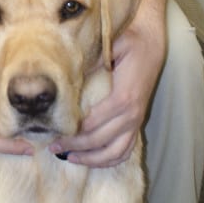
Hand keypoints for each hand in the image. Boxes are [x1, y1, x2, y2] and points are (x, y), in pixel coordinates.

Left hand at [50, 22, 163, 167]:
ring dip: (92, 159)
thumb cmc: (128, 43)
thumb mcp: (108, 47)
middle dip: (75, 147)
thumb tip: (65, 79)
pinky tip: (92, 159)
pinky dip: (110, 159)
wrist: (151, 43)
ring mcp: (136, 120)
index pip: (93, 124)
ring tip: (69, 157)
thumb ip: (90, 64)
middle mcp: (131, 114)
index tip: (53, 135)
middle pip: (100, 140)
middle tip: (53, 147)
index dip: (72, 133)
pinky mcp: (138, 122)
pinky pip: (127, 150)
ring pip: (115, 152)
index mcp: (122, 98)